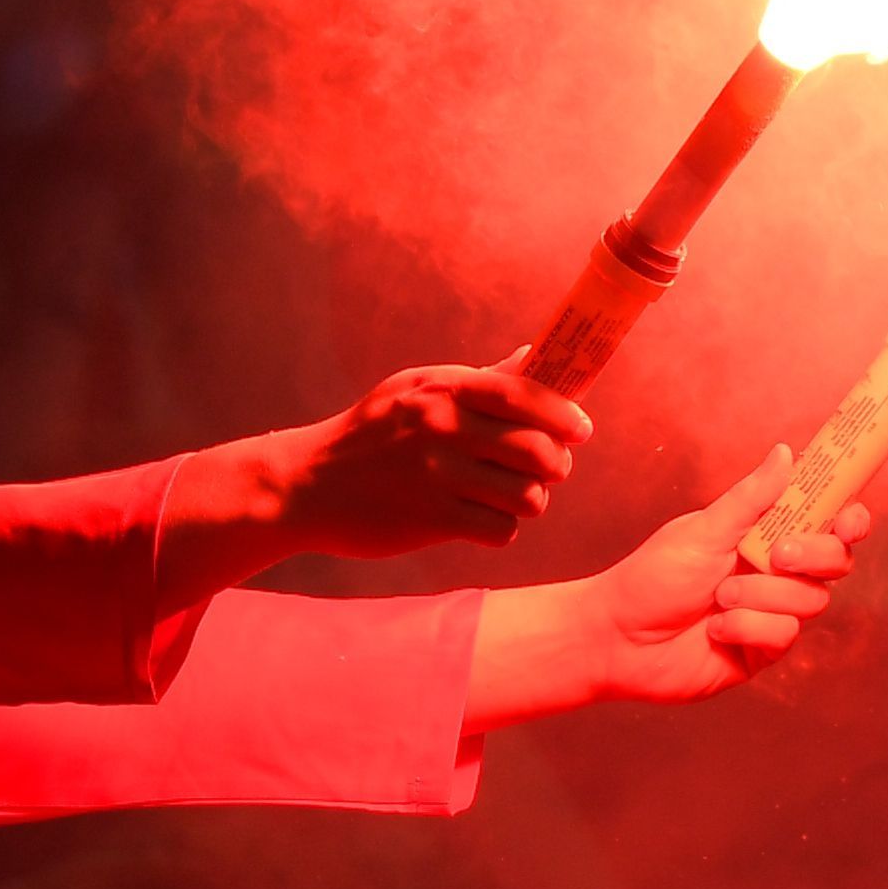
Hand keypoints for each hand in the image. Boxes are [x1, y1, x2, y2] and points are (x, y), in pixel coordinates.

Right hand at [166, 353, 593, 586]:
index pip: (525, 394)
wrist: (307, 486)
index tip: (580, 430)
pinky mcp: (431, 520)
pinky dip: (498, 529)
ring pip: (528, 496)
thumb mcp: (416, 390)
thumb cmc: (372, 434)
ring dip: (526, 501)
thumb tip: (537, 359)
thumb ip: (481, 380)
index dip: (565, 414)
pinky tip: (477, 519)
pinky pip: (500, 529)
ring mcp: (437, 475)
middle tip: (545, 471)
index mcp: (443, 389)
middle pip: (540, 450)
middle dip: (554, 465)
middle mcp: (442, 427)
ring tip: (505, 497)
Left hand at [574, 444, 864, 705]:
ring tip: (717, 597)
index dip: (849, 518)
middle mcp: (776, 574)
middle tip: (774, 554)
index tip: (848, 517)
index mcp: (764, 536)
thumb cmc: (652, 577)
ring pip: (810, 600)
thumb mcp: (702, 531)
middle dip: (812, 555)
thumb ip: (751, 498)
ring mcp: (773, 613)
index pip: (825, 523)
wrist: (616, 638)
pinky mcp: (764, 651)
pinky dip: (747, 627)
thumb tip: (787, 452)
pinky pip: (784, 635)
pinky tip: (714, 629)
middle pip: (835, 561)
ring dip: (760, 594)